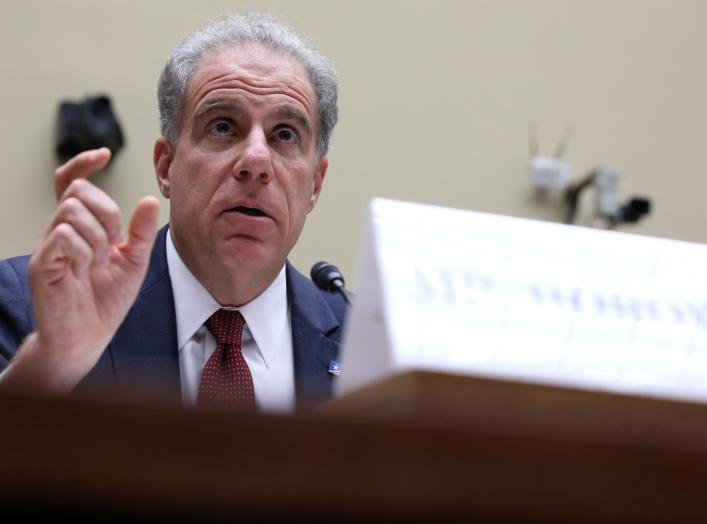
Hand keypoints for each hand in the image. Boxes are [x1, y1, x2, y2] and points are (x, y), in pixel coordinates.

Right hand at [0, 149, 159, 393]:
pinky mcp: (41, 264)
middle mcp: (60, 230)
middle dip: (106, 211)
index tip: (103, 154)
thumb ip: (140, 232)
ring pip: (71, 210)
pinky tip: (86, 269)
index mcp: (81, 227)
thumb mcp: (134, 261)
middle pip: (78, 192)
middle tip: (114, 243)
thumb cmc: (107, 300)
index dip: (82, 163)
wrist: (89, 337)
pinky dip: (84, 249)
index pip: (72, 182)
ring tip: (99, 261)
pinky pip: (62, 236)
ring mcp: (48, 246)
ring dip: (97, 234)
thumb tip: (150, 200)